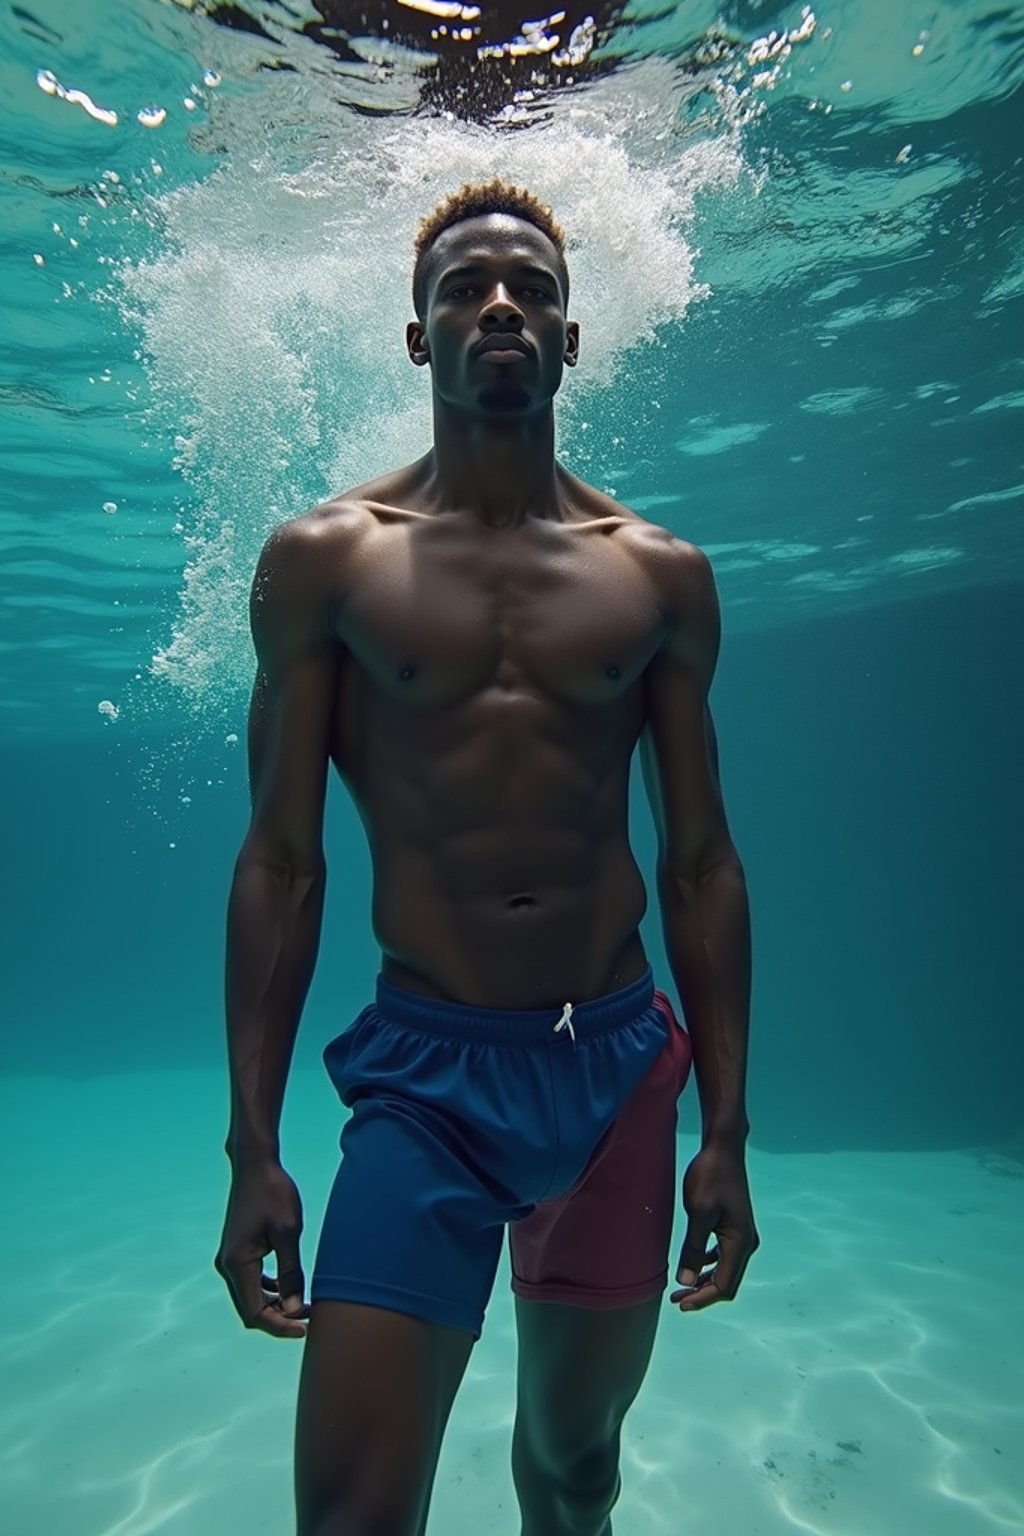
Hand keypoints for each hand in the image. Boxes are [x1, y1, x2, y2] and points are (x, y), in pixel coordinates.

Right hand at [214, 1159, 310, 1338]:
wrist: (256, 1164)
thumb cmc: (274, 1193)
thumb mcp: (289, 1233)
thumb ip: (291, 1273)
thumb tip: (295, 1310)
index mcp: (237, 1264)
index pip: (255, 1313)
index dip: (280, 1327)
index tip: (306, 1330)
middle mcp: (228, 1266)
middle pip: (251, 1309)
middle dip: (280, 1318)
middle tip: (311, 1317)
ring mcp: (230, 1258)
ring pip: (251, 1297)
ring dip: (276, 1305)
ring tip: (305, 1304)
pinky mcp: (238, 1251)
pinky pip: (251, 1282)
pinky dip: (269, 1290)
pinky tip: (290, 1286)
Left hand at [670, 1142, 758, 1312]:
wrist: (723, 1149)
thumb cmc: (710, 1176)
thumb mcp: (698, 1212)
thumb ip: (692, 1248)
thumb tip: (686, 1281)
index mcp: (740, 1242)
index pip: (723, 1285)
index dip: (702, 1299)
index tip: (680, 1304)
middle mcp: (746, 1243)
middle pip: (726, 1281)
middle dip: (701, 1293)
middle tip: (675, 1298)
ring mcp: (742, 1235)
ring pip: (724, 1270)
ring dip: (703, 1281)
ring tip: (681, 1286)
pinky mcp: (735, 1226)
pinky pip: (723, 1255)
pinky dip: (707, 1265)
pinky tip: (692, 1264)